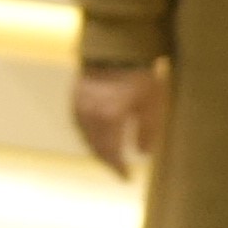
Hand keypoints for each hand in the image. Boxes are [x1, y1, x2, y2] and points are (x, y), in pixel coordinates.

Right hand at [72, 59, 169, 179]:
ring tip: (109, 157)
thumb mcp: (151, 103)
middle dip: (107, 162)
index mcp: (110, 118)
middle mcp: (90, 115)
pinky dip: (89, 137)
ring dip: (97, 150)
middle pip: (95, 148)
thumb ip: (147, 130)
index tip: (126, 179)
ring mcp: (80, 107)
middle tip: (118, 171)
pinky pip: (80, 126)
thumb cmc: (140, 76)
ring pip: (85, 138)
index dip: (118, 168)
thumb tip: (143, 153)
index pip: (111, 152)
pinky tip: (98, 138)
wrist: (116, 48)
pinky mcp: (75, 99)